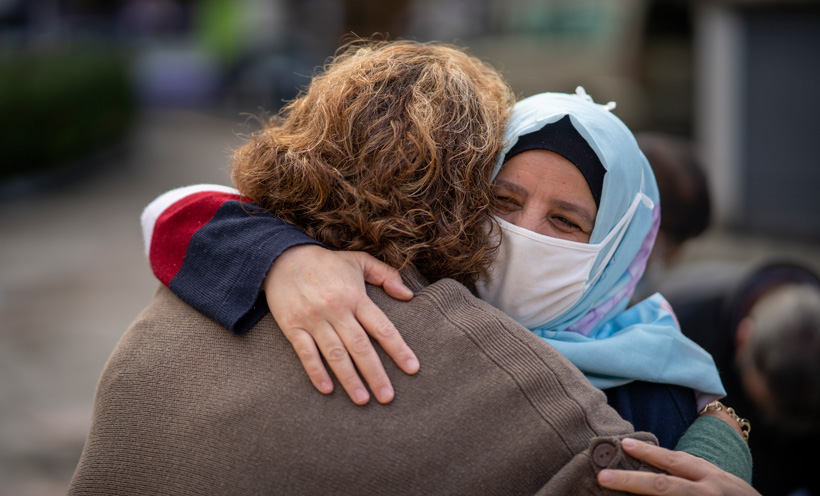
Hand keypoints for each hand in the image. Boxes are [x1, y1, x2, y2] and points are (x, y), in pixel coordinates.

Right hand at [264, 245, 417, 404]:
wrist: (282, 258)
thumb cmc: (326, 263)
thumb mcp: (359, 261)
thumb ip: (386, 275)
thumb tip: (408, 295)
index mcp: (355, 297)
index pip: (382, 327)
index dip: (398, 349)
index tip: (412, 369)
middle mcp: (337, 310)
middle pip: (360, 347)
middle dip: (375, 373)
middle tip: (388, 397)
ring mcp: (314, 320)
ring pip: (336, 354)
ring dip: (350, 379)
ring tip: (363, 399)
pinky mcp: (293, 327)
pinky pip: (306, 353)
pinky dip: (316, 372)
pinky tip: (327, 390)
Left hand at [597, 439, 759, 494]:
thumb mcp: (717, 480)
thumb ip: (689, 473)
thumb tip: (651, 467)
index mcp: (709, 476)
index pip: (675, 461)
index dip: (649, 452)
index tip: (624, 444)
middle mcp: (706, 492)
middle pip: (662, 486)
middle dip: (631, 481)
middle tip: (603, 477)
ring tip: (609, 493)